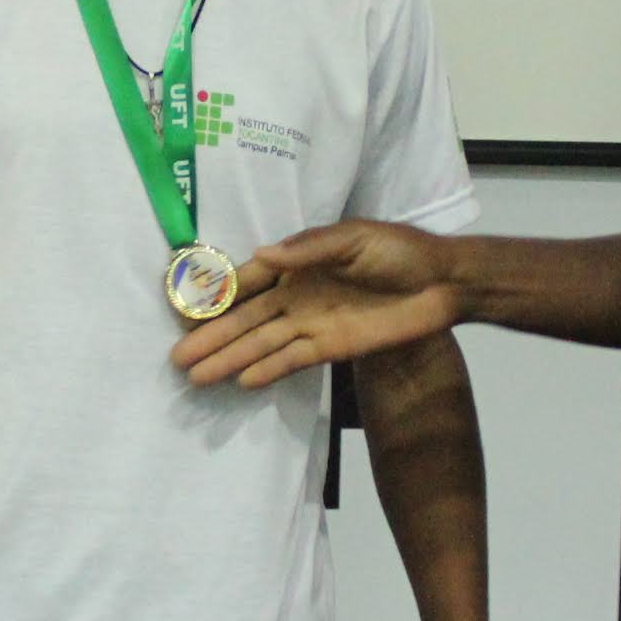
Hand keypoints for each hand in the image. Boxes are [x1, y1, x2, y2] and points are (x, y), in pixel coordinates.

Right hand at [172, 221, 462, 389]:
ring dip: (230, 359)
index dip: (216, 295)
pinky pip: (292, 360)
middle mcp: (297, 295)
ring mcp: (312, 323)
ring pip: (262, 344)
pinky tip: (241, 382)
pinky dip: (268, 370)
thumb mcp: (356, 238)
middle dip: (213, 337)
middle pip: (246, 319)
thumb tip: (263, 254)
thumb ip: (311, 248)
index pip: (247, 280)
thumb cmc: (400, 251)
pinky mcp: (331, 348)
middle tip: (177, 357)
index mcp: (299, 262)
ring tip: (196, 376)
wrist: (443, 283)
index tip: (183, 309)